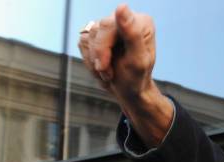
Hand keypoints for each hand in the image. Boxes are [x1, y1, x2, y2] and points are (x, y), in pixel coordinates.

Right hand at [77, 4, 172, 147]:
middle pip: (98, 30)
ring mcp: (110, 27)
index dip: (104, 47)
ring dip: (95, 60)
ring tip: (108, 72)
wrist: (129, 91)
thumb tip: (122, 7)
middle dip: (100, 56)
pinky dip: (90, 60)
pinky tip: (102, 68)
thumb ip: (132, 34)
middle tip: (107, 73)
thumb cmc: (137, 78)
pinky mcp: (98, 35)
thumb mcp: (137, 60)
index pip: (110, 24)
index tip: (104, 64)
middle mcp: (125, 20)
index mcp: (140, 22)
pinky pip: (82, 43)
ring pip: (88, 37)